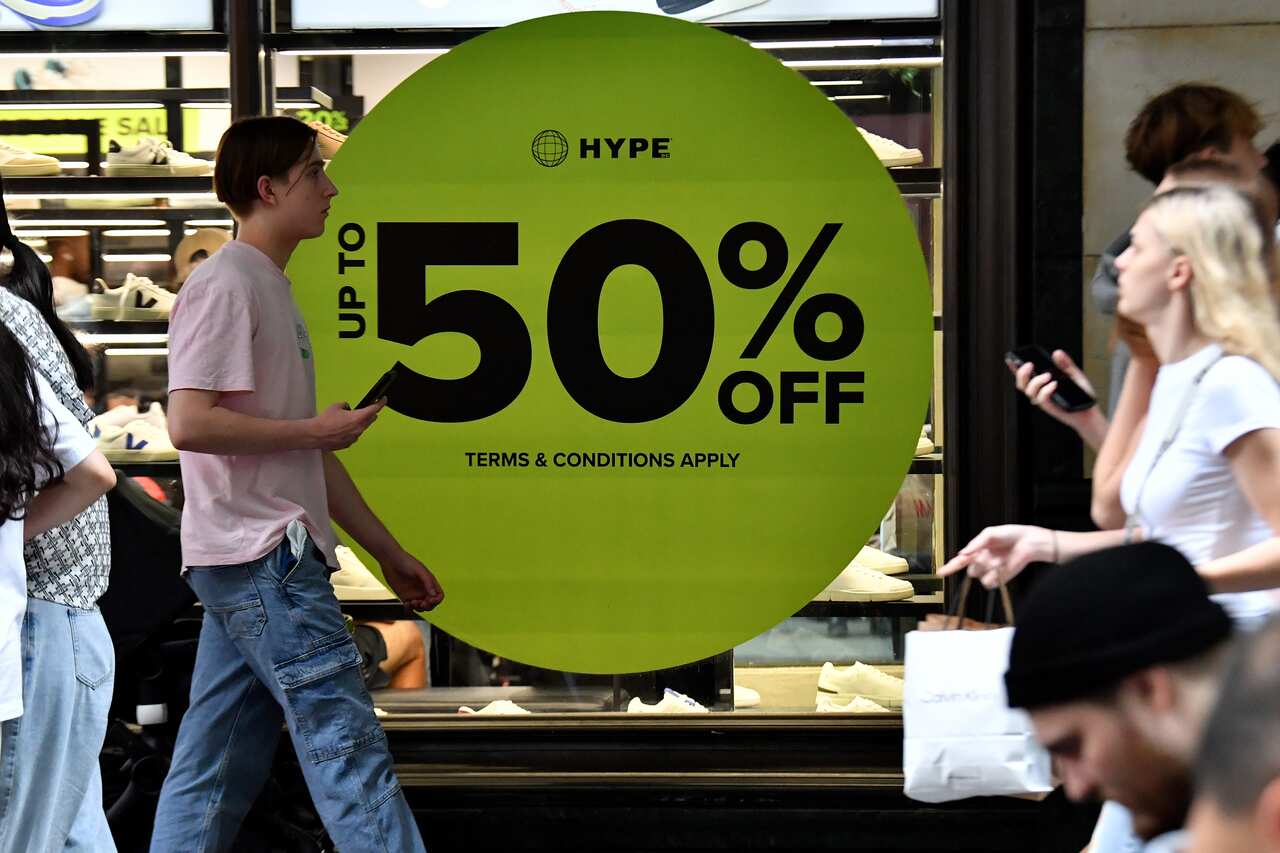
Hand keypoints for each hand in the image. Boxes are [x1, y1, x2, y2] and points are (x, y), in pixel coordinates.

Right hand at [309, 400, 384, 449]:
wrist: (315, 435)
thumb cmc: (325, 420)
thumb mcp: (336, 406)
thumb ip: (346, 405)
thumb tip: (348, 408)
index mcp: (358, 418)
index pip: (374, 409)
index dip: (381, 403)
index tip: (384, 399)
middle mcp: (359, 429)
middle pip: (370, 419)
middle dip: (369, 413)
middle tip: (365, 409)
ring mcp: (355, 438)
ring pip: (362, 428)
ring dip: (359, 423)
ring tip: (348, 420)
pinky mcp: (349, 444)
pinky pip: (354, 435)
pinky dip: (352, 431)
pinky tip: (342, 429)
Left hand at [379, 549, 444, 610]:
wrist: (391, 561)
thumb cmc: (406, 562)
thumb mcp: (419, 571)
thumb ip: (428, 582)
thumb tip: (434, 595)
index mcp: (430, 583)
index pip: (438, 596)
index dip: (436, 600)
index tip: (430, 600)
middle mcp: (423, 589)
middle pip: (431, 604)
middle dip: (427, 606)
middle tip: (420, 603)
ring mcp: (414, 594)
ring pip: (421, 608)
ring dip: (418, 608)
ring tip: (411, 602)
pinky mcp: (404, 597)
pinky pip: (410, 608)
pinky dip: (409, 609)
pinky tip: (406, 604)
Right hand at [938, 524, 1054, 587]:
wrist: (1028, 542)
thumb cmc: (1010, 534)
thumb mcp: (989, 534)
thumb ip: (975, 544)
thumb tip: (962, 553)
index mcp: (977, 551)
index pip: (959, 562)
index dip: (949, 567)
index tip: (940, 572)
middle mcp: (982, 562)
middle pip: (970, 570)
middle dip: (976, 563)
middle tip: (986, 555)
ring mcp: (991, 571)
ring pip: (979, 576)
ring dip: (986, 568)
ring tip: (998, 559)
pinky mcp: (1000, 578)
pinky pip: (989, 583)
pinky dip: (993, 577)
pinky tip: (1001, 567)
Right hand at [1007, 351, 1107, 447]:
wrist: (1090, 412)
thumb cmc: (1081, 396)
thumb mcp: (1075, 375)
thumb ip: (1066, 364)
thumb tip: (1057, 353)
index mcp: (1043, 384)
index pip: (1025, 376)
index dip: (1015, 368)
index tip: (1011, 359)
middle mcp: (1040, 392)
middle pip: (1021, 384)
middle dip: (1021, 373)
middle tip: (1030, 364)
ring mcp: (1044, 401)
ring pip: (1029, 391)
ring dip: (1036, 381)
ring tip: (1048, 375)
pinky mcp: (1050, 408)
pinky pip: (1041, 399)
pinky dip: (1046, 390)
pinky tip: (1054, 384)